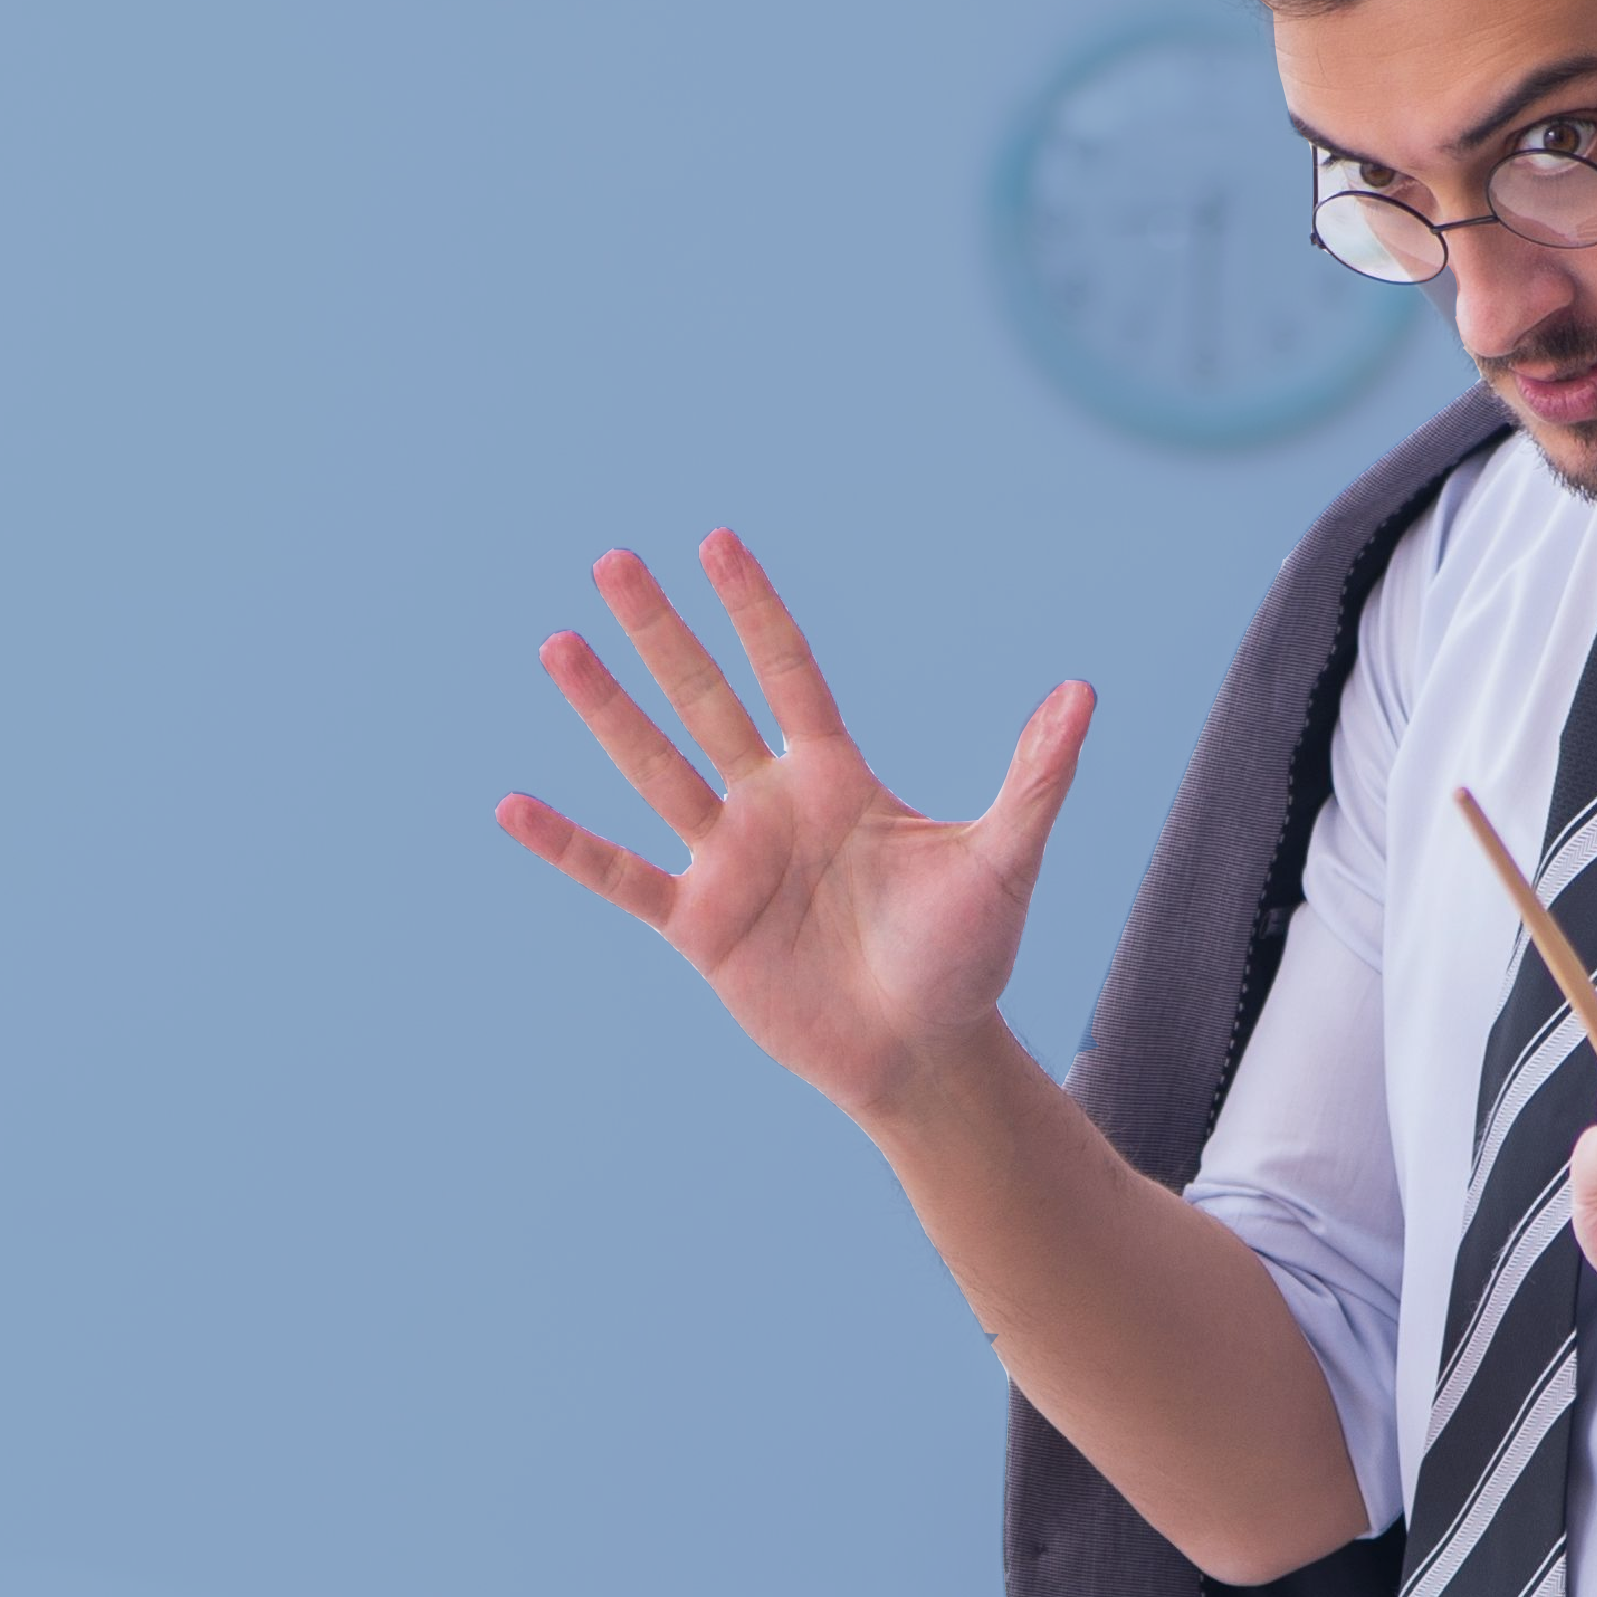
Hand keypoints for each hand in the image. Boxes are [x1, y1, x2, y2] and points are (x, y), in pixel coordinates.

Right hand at [493, 533, 1093, 1128]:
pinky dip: (570, 846)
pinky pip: (623, 876)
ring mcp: (728, 864)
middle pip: (704, 700)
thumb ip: (1035, 777)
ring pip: (654, 768)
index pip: (787, 672)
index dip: (755, 608)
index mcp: (836, 779)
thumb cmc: (968, 959)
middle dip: (661, 632)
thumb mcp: (1005, 860)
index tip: (717, 541)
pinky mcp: (700, 928)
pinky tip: (514, 807)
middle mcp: (771, 808)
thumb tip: (1082, 692)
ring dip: (606, 710)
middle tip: (615, 562)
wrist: (924, 1055)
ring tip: (558, 645)